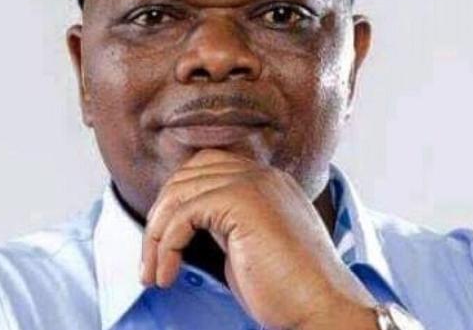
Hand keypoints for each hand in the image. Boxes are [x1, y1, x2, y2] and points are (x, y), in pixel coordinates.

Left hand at [140, 148, 377, 329]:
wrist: (321, 306)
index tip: (164, 240)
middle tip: (151, 259)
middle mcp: (261, 174)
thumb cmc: (288, 289)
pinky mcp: (242, 200)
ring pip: (179, 194)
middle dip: (160, 217)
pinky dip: (166, 247)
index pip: (205, 167)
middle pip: (186, 175)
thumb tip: (182, 224)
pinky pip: (183, 215)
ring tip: (154, 272)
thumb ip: (223, 224)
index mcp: (267, 181)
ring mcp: (253, 182)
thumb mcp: (247, 246)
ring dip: (156, 237)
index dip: (178, 200)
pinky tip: (168, 274)